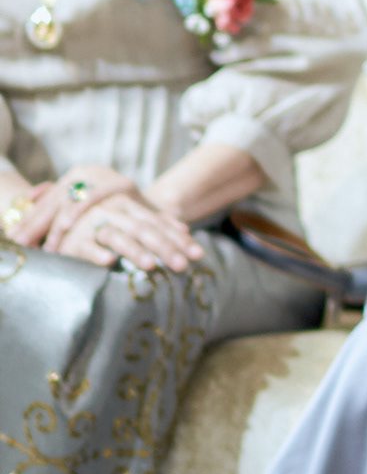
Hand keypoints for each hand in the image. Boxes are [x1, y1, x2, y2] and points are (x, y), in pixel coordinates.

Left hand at [14, 166, 139, 252]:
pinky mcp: (126, 187)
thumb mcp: (80, 206)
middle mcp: (91, 172)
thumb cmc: (110, 212)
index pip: (47, 199)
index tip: (17, 242)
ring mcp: (109, 177)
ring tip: (50, 246)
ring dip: (63, 228)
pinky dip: (90, 220)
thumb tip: (20, 213)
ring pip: (77, 203)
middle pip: (59, 200)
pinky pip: (103, 205)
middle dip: (40, 226)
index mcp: (76, 174)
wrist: (152, 209)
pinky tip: (81, 238)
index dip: (31, 221)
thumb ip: (53, 206)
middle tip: (27, 247)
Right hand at [58, 189, 203, 273]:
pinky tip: (109, 262)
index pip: (159, 224)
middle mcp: (113, 212)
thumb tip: (186, 230)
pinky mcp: (72, 241)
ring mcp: (92, 225)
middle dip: (165, 248)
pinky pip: (86, 246)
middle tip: (183, 266)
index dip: (179, 239)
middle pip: (143, 230)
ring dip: (134, 251)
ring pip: (116, 236)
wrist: (61, 220)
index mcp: (129, 207)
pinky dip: (97, 253)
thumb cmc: (102, 225)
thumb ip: (156, 223)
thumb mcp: (130, 220)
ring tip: (151, 266)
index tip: (199, 255)